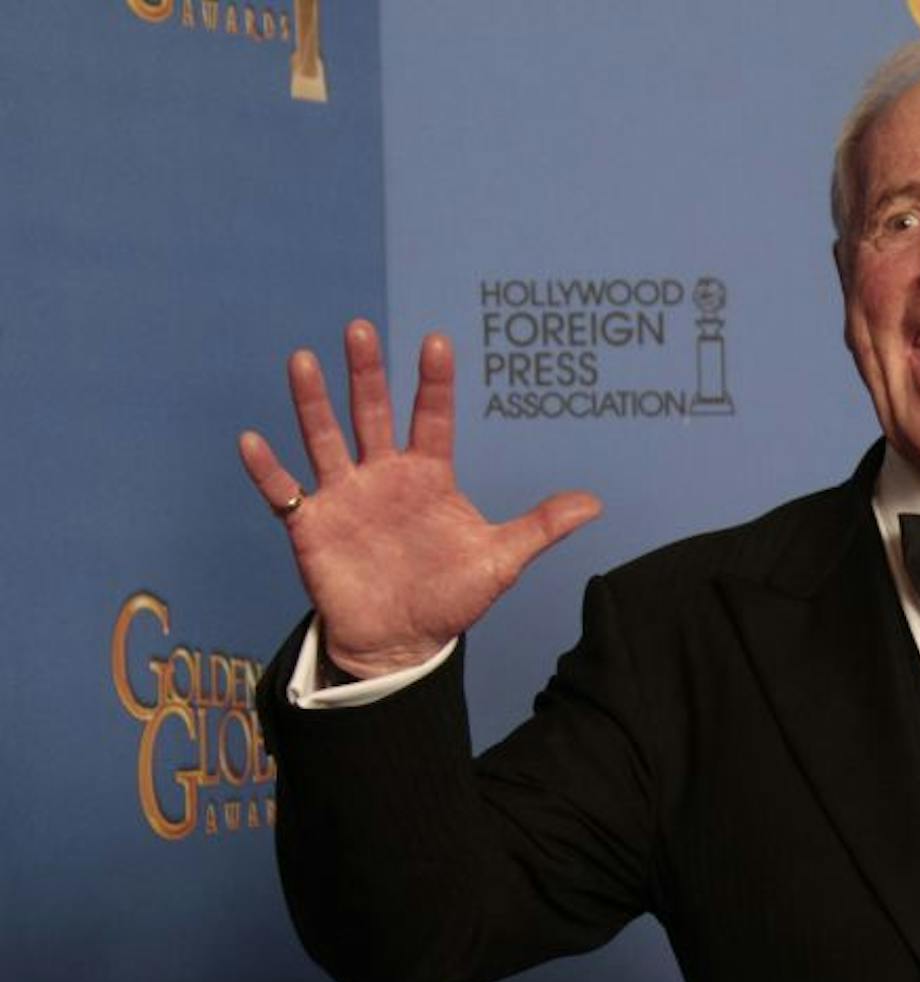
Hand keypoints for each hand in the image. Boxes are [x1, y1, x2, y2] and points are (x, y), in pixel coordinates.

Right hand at [239, 320, 600, 676]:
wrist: (402, 642)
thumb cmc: (450, 596)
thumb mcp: (501, 560)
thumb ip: (540, 526)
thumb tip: (595, 503)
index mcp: (428, 476)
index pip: (432, 418)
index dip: (433, 382)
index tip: (436, 341)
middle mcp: (383, 475)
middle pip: (372, 413)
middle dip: (367, 373)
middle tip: (361, 329)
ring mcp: (344, 496)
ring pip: (324, 438)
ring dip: (312, 402)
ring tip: (304, 360)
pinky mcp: (311, 525)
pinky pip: (282, 492)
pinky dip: (267, 469)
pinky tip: (252, 440)